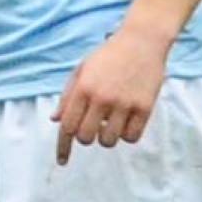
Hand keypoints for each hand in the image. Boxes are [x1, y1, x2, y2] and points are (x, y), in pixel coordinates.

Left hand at [50, 24, 169, 165]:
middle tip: (94, 125)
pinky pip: (131, 137)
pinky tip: (127, 121)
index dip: (62, 146)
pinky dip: (127, 135)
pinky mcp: (145, 107)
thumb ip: (67, 96)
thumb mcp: (81, 70)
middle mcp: (102, 98)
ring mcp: (124, 103)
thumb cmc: (108, 55)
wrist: (142, 40)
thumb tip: (56, 120)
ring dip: (107, 136)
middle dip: (87, 137)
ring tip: (112, 120)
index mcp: (83, 88)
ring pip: (108, 141)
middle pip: (86, 138)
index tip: (62, 160)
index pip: (67, 126)